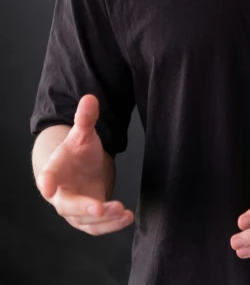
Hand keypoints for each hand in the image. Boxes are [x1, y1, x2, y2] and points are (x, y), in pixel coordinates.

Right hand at [36, 94, 133, 234]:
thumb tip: (90, 97)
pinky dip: (112, 225)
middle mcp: (61, 195)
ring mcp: (74, 210)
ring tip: (122, 210)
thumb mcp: (82, 133)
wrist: (78, 169)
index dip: (46, 181)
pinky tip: (128, 217)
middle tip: (99, 208)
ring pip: (85, 221)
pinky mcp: (88, 219)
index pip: (46, 177)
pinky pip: (98, 227)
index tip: (47, 185)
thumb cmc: (77, 152)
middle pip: (67, 206)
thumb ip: (85, 119)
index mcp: (53, 173)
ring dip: (103, 220)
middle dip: (83, 208)